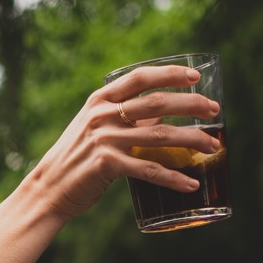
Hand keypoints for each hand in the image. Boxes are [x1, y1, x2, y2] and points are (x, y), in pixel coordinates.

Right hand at [27, 64, 221, 222]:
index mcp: (99, 100)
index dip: (170, 74)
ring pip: (159, 136)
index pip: (140, 77)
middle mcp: (102, 115)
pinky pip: (149, 170)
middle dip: (192, 105)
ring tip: (213, 147)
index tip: (195, 77)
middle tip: (214, 110)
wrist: (48, 189)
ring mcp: (104, 139)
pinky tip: (190, 183)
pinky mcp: (107, 166)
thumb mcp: (95, 128)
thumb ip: (125, 117)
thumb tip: (165, 113)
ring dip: (192, 140)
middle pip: (157, 103)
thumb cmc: (76, 158)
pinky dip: (173, 178)